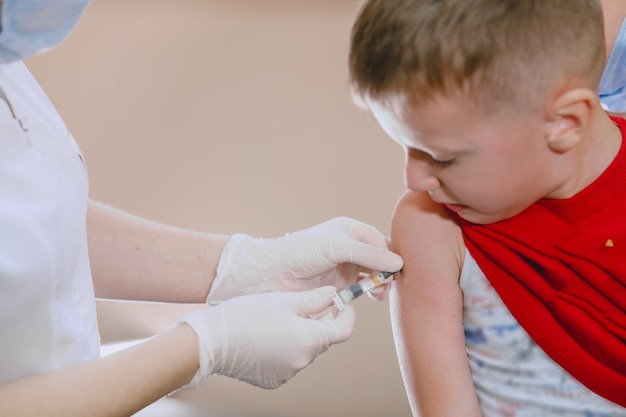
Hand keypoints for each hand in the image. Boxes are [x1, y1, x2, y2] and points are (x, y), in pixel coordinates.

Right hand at [181, 286, 354, 388]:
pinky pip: (290, 362)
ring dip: (302, 335)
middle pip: (323, 339)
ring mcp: (288, 373)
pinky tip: (269, 336)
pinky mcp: (274, 380)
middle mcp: (303, 361)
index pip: (344, 330)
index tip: (341, 304)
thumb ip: (314, 298)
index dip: (346, 314)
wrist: (212, 342)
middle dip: (320, 321)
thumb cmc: (246, 315)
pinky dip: (287, 349)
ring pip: (306, 350)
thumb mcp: (284, 300)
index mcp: (309, 339)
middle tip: (306, 305)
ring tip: (280, 320)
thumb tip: (333, 294)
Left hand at [207, 217, 402, 303]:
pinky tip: (373, 297)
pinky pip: (362, 288)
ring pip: (374, 275)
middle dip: (388, 270)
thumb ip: (367, 254)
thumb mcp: (336, 247)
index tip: (399, 267)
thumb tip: (397, 262)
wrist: (273, 273)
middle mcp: (350, 247)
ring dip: (381, 283)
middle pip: (380, 259)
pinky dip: (370, 292)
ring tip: (380, 291)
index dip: (391, 254)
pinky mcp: (340, 285)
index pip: (380, 241)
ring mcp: (346, 267)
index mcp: (350, 230)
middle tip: (391, 282)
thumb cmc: (300, 251)